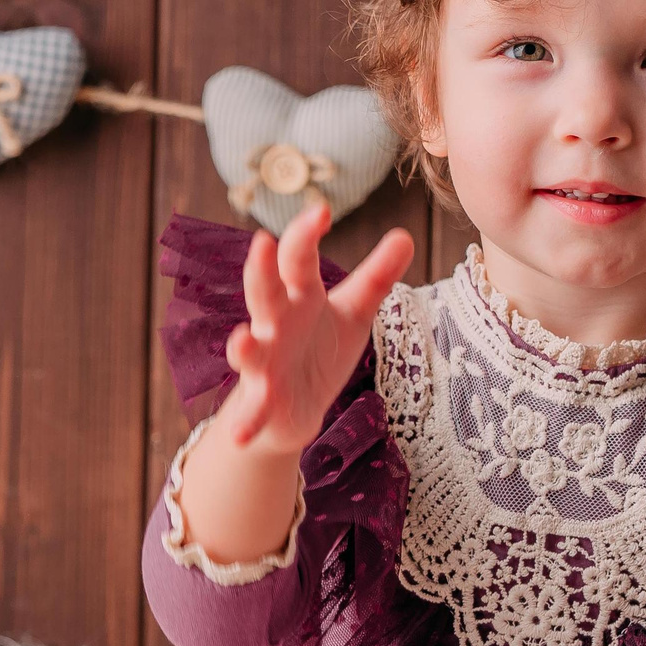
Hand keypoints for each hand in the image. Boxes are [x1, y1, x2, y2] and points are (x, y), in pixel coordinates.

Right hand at [220, 201, 413, 456]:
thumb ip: (375, 278)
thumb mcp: (353, 314)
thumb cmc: (318, 352)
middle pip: (266, 293)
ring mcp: (265, 364)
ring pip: (250, 350)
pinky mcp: (263, 402)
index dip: (305, 235)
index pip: (299, 260)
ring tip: (242, 339)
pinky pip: (252, 412)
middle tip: (262, 243)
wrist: (292, 410)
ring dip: (243, 346)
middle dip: (263, 271)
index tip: (320, 211)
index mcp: (299, 298)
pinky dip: (245, 423)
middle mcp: (276, 325)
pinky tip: (239, 434)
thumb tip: (406, 235)